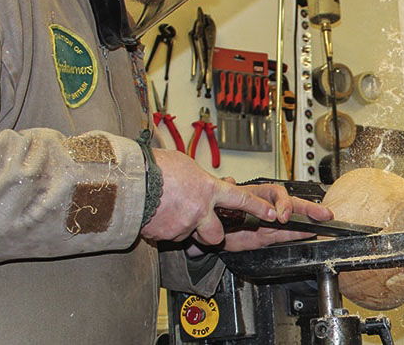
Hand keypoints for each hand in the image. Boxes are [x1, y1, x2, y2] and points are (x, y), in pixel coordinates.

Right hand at [140, 149, 283, 245]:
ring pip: (189, 235)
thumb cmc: (155, 168)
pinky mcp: (166, 237)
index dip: (257, 208)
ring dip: (181, 228)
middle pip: (217, 234)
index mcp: (208, 189)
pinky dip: (164, 229)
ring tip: (166, 210)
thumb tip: (202, 183)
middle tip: (200, 224)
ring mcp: (184, 226)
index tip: (272, 214)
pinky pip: (169, 237)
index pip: (240, 200)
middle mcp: (200, 210)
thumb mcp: (185, 165)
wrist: (131, 182)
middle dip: (211, 233)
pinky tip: (155, 215)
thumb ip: (199, 178)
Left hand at [218, 177, 333, 251]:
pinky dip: (299, 233)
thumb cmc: (217, 208)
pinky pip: (286, 235)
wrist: (207, 229)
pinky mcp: (267, 236)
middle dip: (309, 208)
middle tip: (323, 214)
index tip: (282, 216)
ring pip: (293, 219)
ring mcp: (268, 222)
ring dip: (309, 219)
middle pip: (291, 204)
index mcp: (257, 193)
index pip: (276, 193)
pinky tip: (311, 232)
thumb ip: (227, 189)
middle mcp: (266, 206)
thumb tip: (230, 180)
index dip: (283, 203)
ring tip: (325, 220)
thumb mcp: (221, 198)